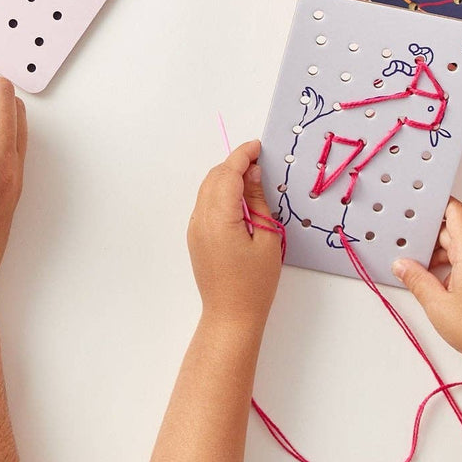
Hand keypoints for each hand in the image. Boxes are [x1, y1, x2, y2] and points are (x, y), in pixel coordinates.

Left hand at [188, 140, 281, 334]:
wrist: (230, 316)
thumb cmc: (255, 283)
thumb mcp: (267, 239)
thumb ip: (258, 202)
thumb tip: (253, 173)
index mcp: (219, 217)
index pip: (227, 173)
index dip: (242, 155)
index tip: (259, 146)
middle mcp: (200, 218)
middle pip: (214, 177)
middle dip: (235, 164)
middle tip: (260, 162)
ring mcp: (195, 227)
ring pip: (208, 189)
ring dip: (227, 177)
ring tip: (253, 179)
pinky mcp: (195, 236)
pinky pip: (206, 203)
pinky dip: (221, 193)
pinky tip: (240, 199)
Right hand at [392, 197, 461, 379]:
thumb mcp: (437, 305)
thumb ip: (416, 279)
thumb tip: (402, 265)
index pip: (457, 213)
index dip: (440, 205)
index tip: (423, 206)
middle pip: (460, 233)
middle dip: (436, 241)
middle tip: (416, 257)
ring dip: (450, 256)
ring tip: (433, 280)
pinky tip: (453, 290)